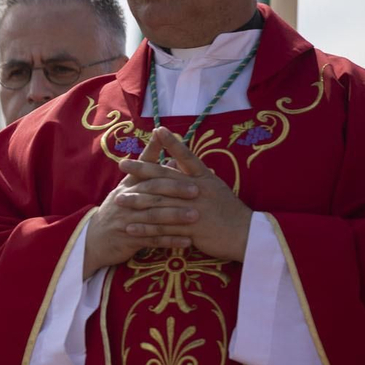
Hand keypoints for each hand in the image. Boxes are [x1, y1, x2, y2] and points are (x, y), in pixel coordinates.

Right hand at [84, 129, 201, 275]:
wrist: (93, 240)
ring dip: (175, 216)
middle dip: (174, 189)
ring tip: (195, 216)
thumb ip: (149, 175)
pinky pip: (152, 240)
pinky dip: (170, 241)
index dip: (155, 152)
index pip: (142, 166)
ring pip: (153, 216)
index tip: (170, 144)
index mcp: (127, 186)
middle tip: (196, 190)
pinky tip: (187, 241)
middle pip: (151, 191)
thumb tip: (173, 160)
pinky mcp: (128, 239)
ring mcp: (126, 220)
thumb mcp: (128, 191)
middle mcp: (125, 199)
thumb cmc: (117, 212)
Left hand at [122, 127, 252, 261]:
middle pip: (166, 178)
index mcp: (205, 179)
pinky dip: (145, 228)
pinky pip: (163, 230)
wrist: (247, 235)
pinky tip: (129, 227)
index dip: (173, 143)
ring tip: (118, 198)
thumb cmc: (228, 211)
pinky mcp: (191, 230)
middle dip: (142, 170)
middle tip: (121, 163)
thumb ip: (194, 176)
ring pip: (160, 203)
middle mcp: (198, 191)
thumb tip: (176, 162)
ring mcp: (194, 210)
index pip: (187, 156)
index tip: (157, 129)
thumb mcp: (214, 188)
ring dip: (137, 201)